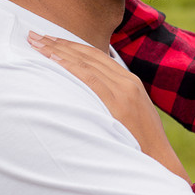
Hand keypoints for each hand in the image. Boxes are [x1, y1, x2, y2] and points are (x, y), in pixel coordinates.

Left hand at [27, 31, 188, 180]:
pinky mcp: (119, 104)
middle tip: (35, 35)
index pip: (96, 56)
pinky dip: (70, 66)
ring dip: (59, 50)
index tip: (50, 40)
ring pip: (86, 62)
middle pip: (88, 54)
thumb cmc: (141, 144)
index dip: (71, 46)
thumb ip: (113, 100)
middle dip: (60, 43)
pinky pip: (89, 78)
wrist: (159, 160)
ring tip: (36, 43)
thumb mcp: (131, 115)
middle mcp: (127, 81)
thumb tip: (89, 99)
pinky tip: (53, 59)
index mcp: (130, 81)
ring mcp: (124, 91)